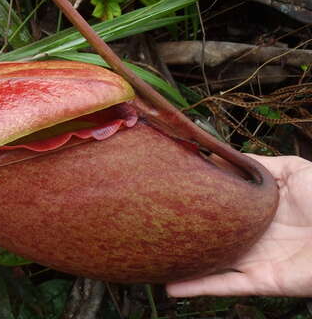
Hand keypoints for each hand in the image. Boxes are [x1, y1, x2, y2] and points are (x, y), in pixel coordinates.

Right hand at [166, 155, 311, 296]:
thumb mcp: (292, 170)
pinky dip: (199, 287)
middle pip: (209, 236)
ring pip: (210, 263)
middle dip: (183, 234)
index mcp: (254, 209)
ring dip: (183, 264)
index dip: (194, 202)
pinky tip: (173, 285)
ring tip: (152, 261)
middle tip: (150, 228)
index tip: (167, 193)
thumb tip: (220, 155)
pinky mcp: (261, 280)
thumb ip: (256, 166)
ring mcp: (253, 258)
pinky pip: (225, 285)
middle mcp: (248, 234)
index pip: (217, 206)